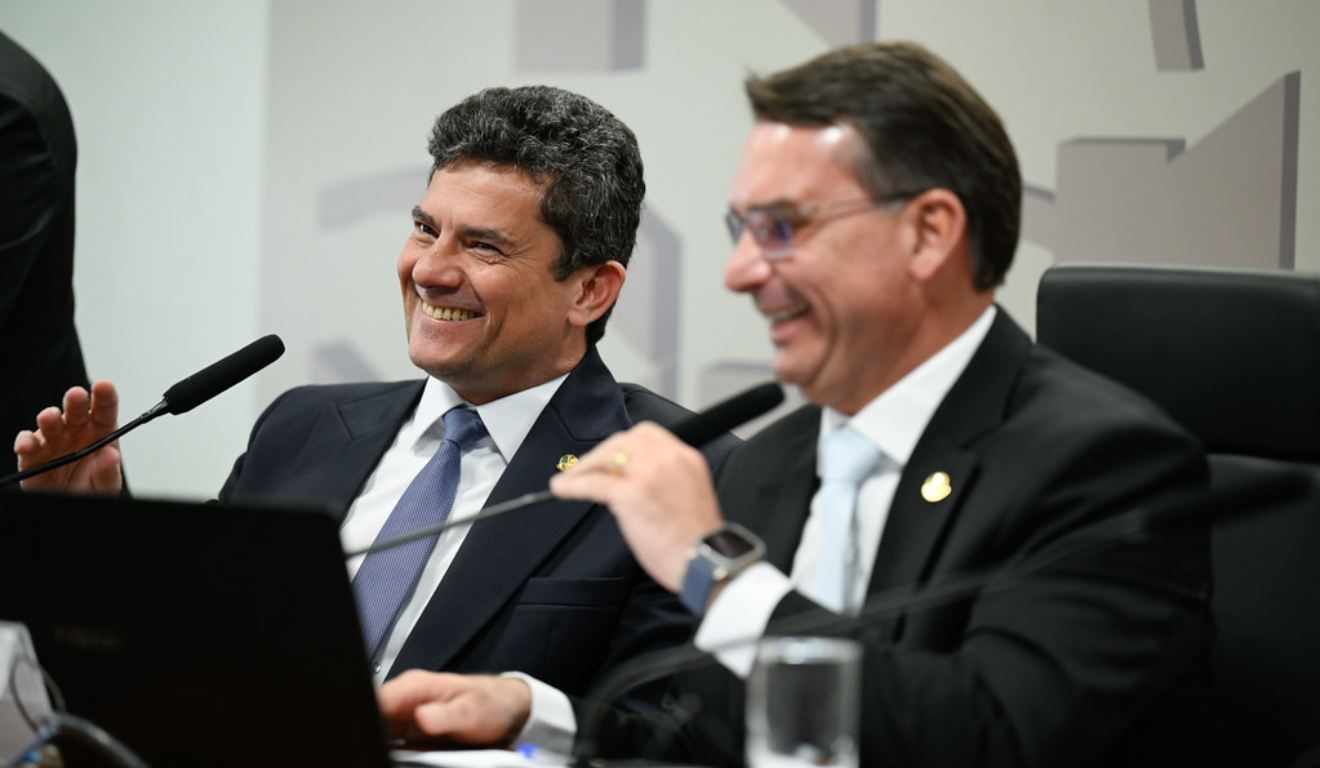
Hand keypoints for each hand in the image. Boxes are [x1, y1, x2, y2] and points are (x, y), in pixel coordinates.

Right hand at [12, 380, 123, 492]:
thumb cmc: (89, 490)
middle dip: (76, 400)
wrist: (67, 509)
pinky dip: (25, 443)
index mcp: (100, 432)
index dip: (104, 395)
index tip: (104, 386)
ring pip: (50, 423)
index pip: (104, 409)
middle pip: (76, 410)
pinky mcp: (33, 457)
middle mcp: (76, 432)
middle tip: (77, 395)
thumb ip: (108, 471)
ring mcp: (53, 442)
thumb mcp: (105, 485)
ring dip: (49, 418)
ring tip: (50, 417)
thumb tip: (111, 455)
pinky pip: (28, 446)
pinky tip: (26, 444)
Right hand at [377, 671, 531, 747]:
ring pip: (378, 727)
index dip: (372, 717)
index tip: (374, 734)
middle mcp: (405, 697)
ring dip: (381, 740)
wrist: (501, 708)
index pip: (378, 699)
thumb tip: (422, 717)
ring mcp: (404, 713)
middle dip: (374, 730)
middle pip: (374, 714)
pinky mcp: (406, 728)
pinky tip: (402, 752)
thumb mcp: (471, 712)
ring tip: (407, 749)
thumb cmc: (489, 704)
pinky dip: (390, 746)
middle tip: (389, 747)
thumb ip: (446, 716)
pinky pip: (388, 738)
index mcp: (415, 686)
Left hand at [549, 422, 722, 591]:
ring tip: (570, 479)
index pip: (647, 434)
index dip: (622, 444)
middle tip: (585, 469)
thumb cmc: (697, 541)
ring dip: (585, 467)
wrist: (707, 562)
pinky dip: (573, 485)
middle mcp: (670, 459)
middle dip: (601, 454)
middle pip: (624, 440)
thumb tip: (627, 481)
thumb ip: (663, 480)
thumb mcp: (688, 494)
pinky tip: (562, 488)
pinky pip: (594, 483)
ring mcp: (650, 474)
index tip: (609, 457)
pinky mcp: (633, 495)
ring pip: (607, 455)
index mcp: (686, 457)